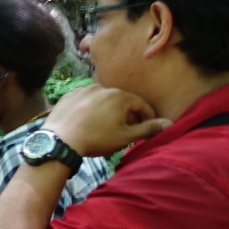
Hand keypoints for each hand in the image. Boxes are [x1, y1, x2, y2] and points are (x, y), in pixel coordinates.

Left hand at [45, 84, 170, 156]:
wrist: (59, 141)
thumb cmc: (96, 139)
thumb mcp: (125, 136)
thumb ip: (148, 129)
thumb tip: (169, 123)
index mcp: (119, 96)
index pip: (141, 104)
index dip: (147, 117)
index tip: (148, 128)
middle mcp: (101, 87)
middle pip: (121, 101)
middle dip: (127, 114)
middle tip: (127, 130)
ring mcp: (82, 90)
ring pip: (103, 100)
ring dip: (109, 111)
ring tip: (107, 126)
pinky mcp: (68, 96)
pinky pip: (86, 101)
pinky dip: (91, 109)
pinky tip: (88, 122)